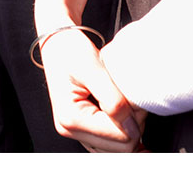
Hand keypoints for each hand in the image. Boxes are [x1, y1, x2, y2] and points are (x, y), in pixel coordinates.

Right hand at [34, 0, 141, 152]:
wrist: (58, 43)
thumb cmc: (70, 50)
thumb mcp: (92, 67)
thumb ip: (112, 98)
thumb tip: (131, 127)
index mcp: (70, 118)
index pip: (120, 137)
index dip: (135, 116)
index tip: (132, 93)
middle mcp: (70, 130)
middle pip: (122, 148)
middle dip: (135, 123)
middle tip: (131, 96)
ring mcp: (76, 133)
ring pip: (119, 149)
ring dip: (130, 128)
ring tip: (125, 102)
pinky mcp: (84, 131)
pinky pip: (112, 145)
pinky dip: (124, 131)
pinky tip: (125, 115)